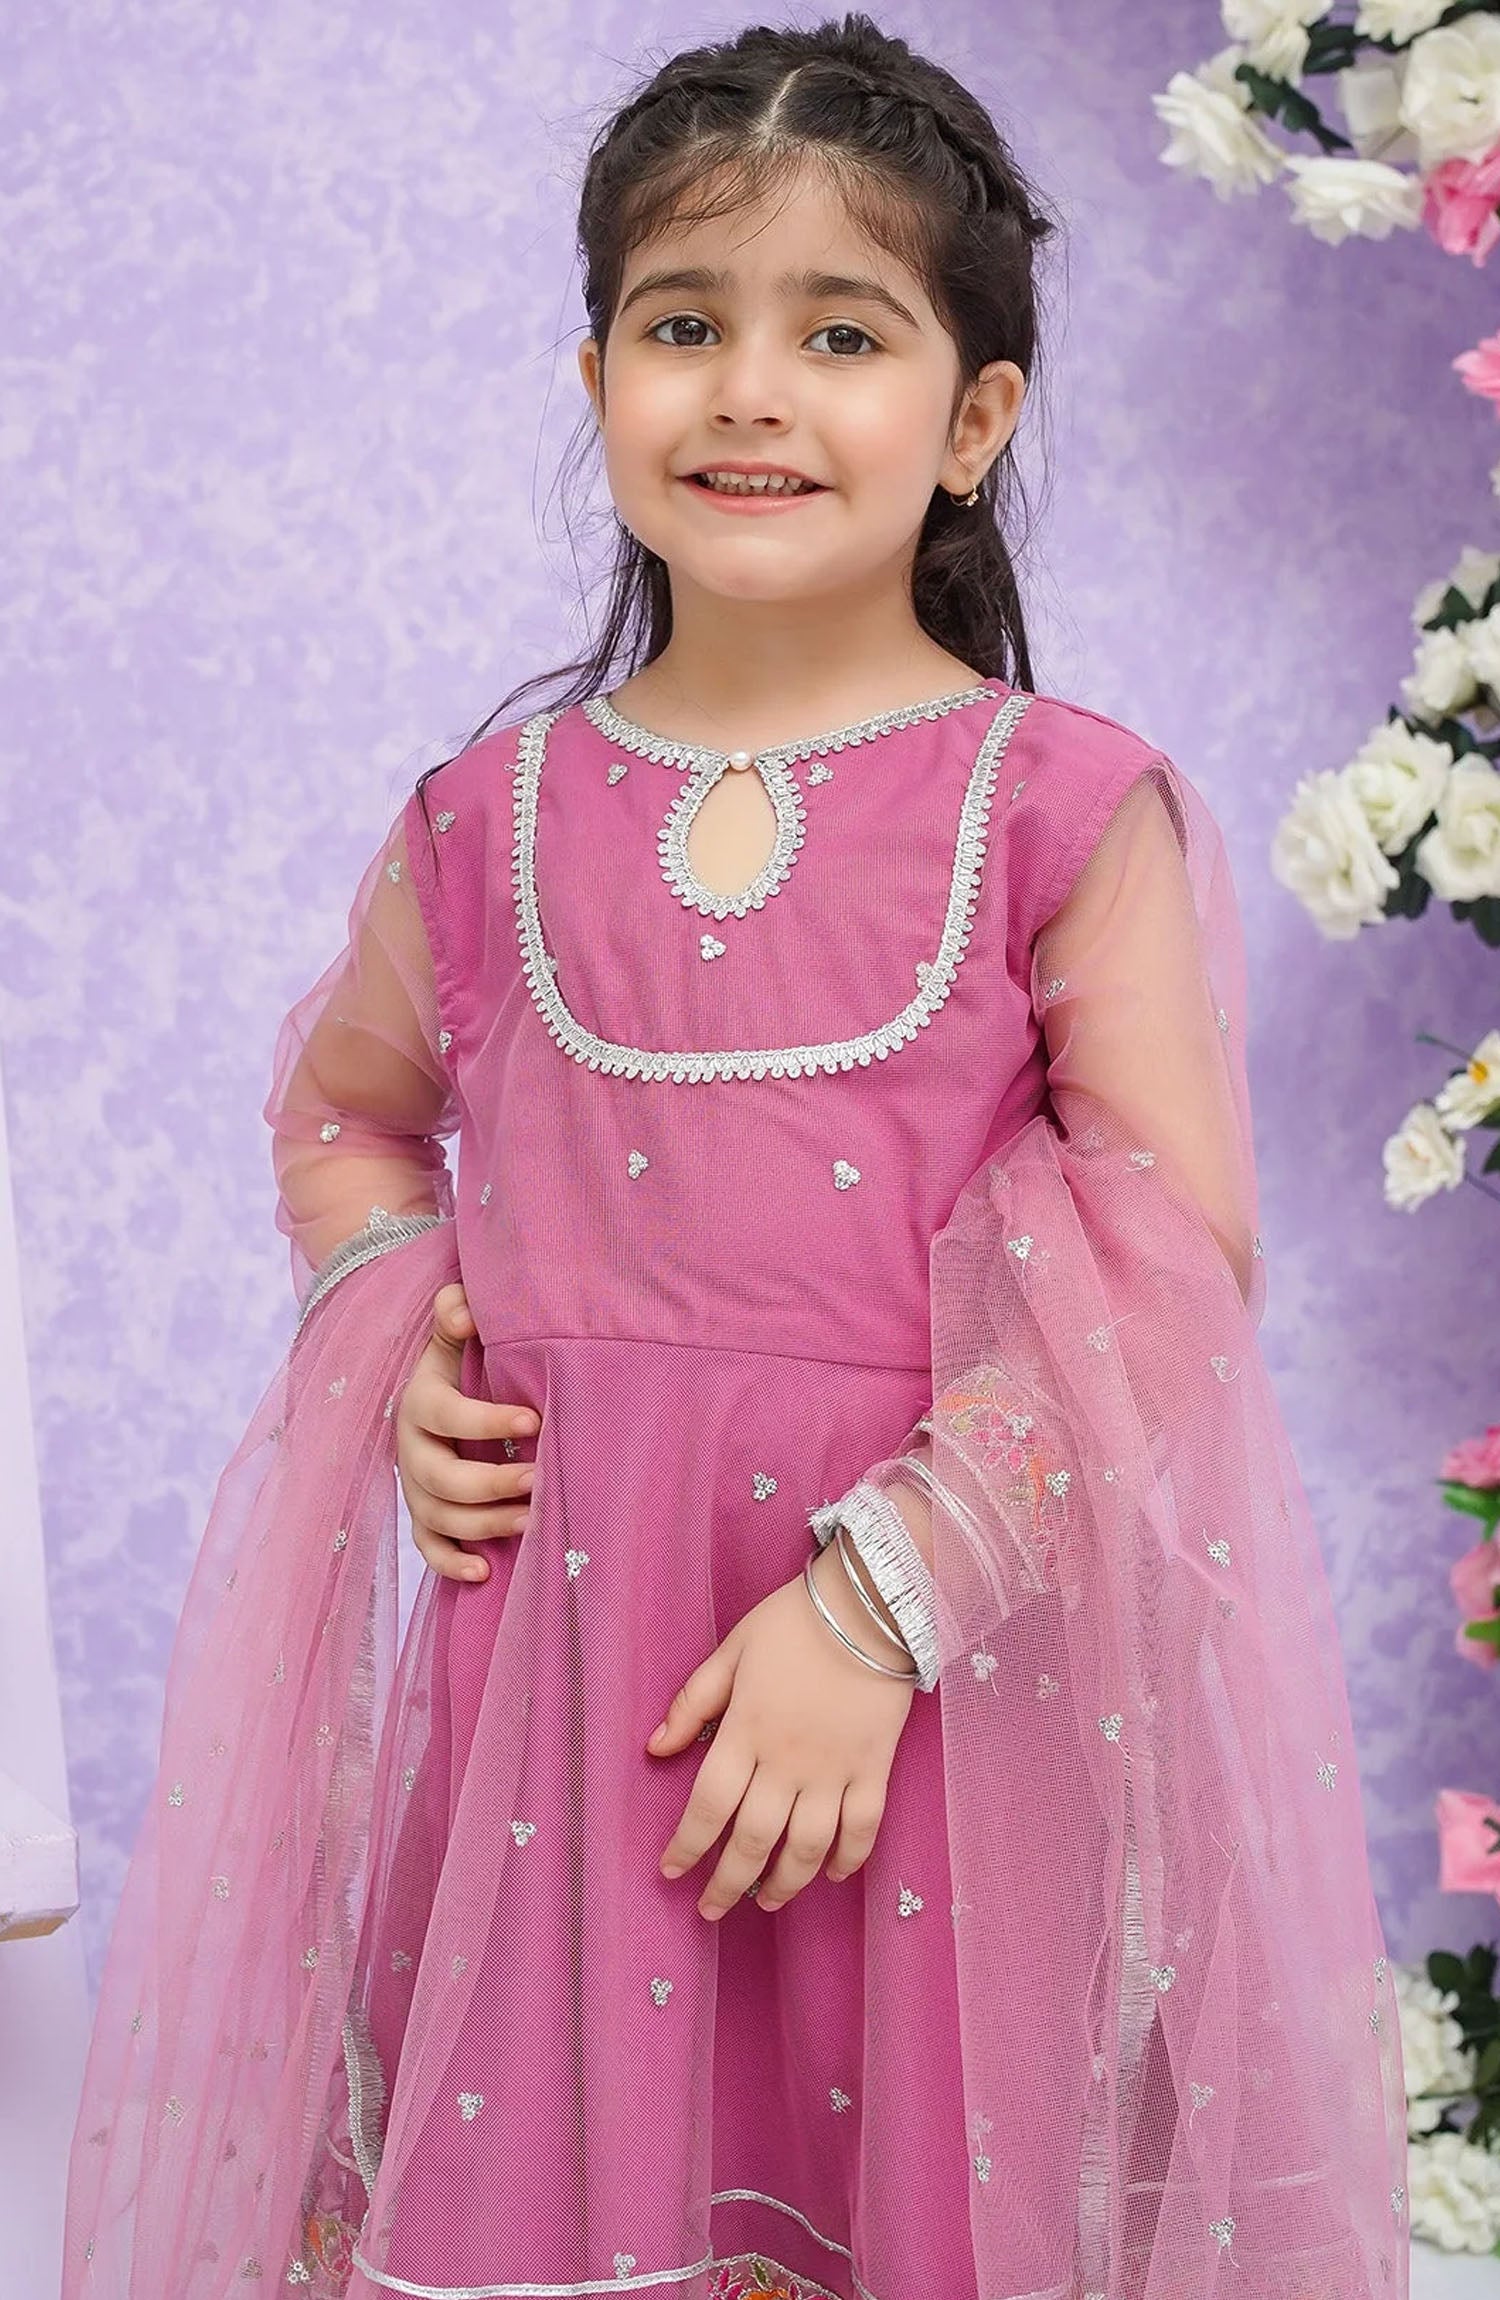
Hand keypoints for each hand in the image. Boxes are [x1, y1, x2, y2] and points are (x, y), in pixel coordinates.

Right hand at [395, 1282, 539, 1582]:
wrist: (440, 1392)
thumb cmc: (462, 1360)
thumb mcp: (454, 1332)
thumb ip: (455, 1312)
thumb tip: (463, 1311)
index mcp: (419, 1401)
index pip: (444, 1414)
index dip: (486, 1420)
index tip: (535, 1421)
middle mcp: (410, 1449)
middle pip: (440, 1478)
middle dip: (491, 1483)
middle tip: (540, 1479)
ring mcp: (414, 1488)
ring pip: (439, 1518)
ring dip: (484, 1526)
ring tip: (533, 1521)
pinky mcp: (423, 1516)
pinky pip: (428, 1548)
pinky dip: (451, 1564)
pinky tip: (485, 1572)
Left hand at [648, 1543, 916, 1920]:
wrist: (869, 1605)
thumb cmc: (792, 1623)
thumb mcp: (731, 1651)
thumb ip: (692, 1703)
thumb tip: (655, 1749)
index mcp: (745, 1731)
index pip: (708, 1806)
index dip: (687, 1846)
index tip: (670, 1872)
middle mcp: (787, 1761)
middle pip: (754, 1839)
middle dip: (728, 1883)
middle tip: (711, 1910)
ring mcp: (835, 1769)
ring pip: (807, 1846)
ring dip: (785, 1883)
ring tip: (767, 1902)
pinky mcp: (875, 1768)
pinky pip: (863, 1828)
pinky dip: (849, 1859)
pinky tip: (833, 1876)